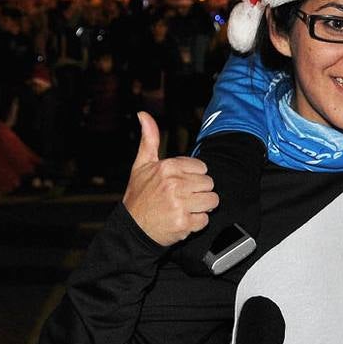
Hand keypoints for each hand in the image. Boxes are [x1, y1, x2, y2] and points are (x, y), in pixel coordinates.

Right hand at [123, 112, 219, 246]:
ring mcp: (179, 204)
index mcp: (167, 167)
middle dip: (198, 192)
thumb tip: (143, 114)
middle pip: (209, 184)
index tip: (179, 184)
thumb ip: (149, 139)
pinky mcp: (184, 223)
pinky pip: (205, 220)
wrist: (131, 229)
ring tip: (183, 208)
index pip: (202, 168)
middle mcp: (174, 184)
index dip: (193, 178)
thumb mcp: (141, 165)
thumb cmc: (138, 197)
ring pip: (212, 201)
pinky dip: (195, 223)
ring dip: (200, 208)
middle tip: (181, 198)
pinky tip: (181, 220)